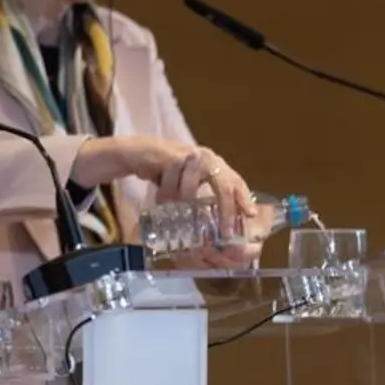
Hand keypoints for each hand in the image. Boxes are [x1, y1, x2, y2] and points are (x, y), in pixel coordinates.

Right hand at [154, 148, 260, 269]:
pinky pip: (171, 187)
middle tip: (225, 232)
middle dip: (226, 210)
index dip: (244, 198)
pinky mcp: (172, 157)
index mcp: (213, 163)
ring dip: (179, 203)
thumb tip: (212, 224)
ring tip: (170, 206)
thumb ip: (200, 196)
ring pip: (190, 192)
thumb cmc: (161, 170)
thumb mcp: (185, 182)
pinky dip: (164, 196)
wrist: (134, 153)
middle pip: (224, 186)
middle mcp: (206, 157)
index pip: (235, 180)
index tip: (251, 216)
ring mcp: (190, 156)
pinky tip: (158, 196)